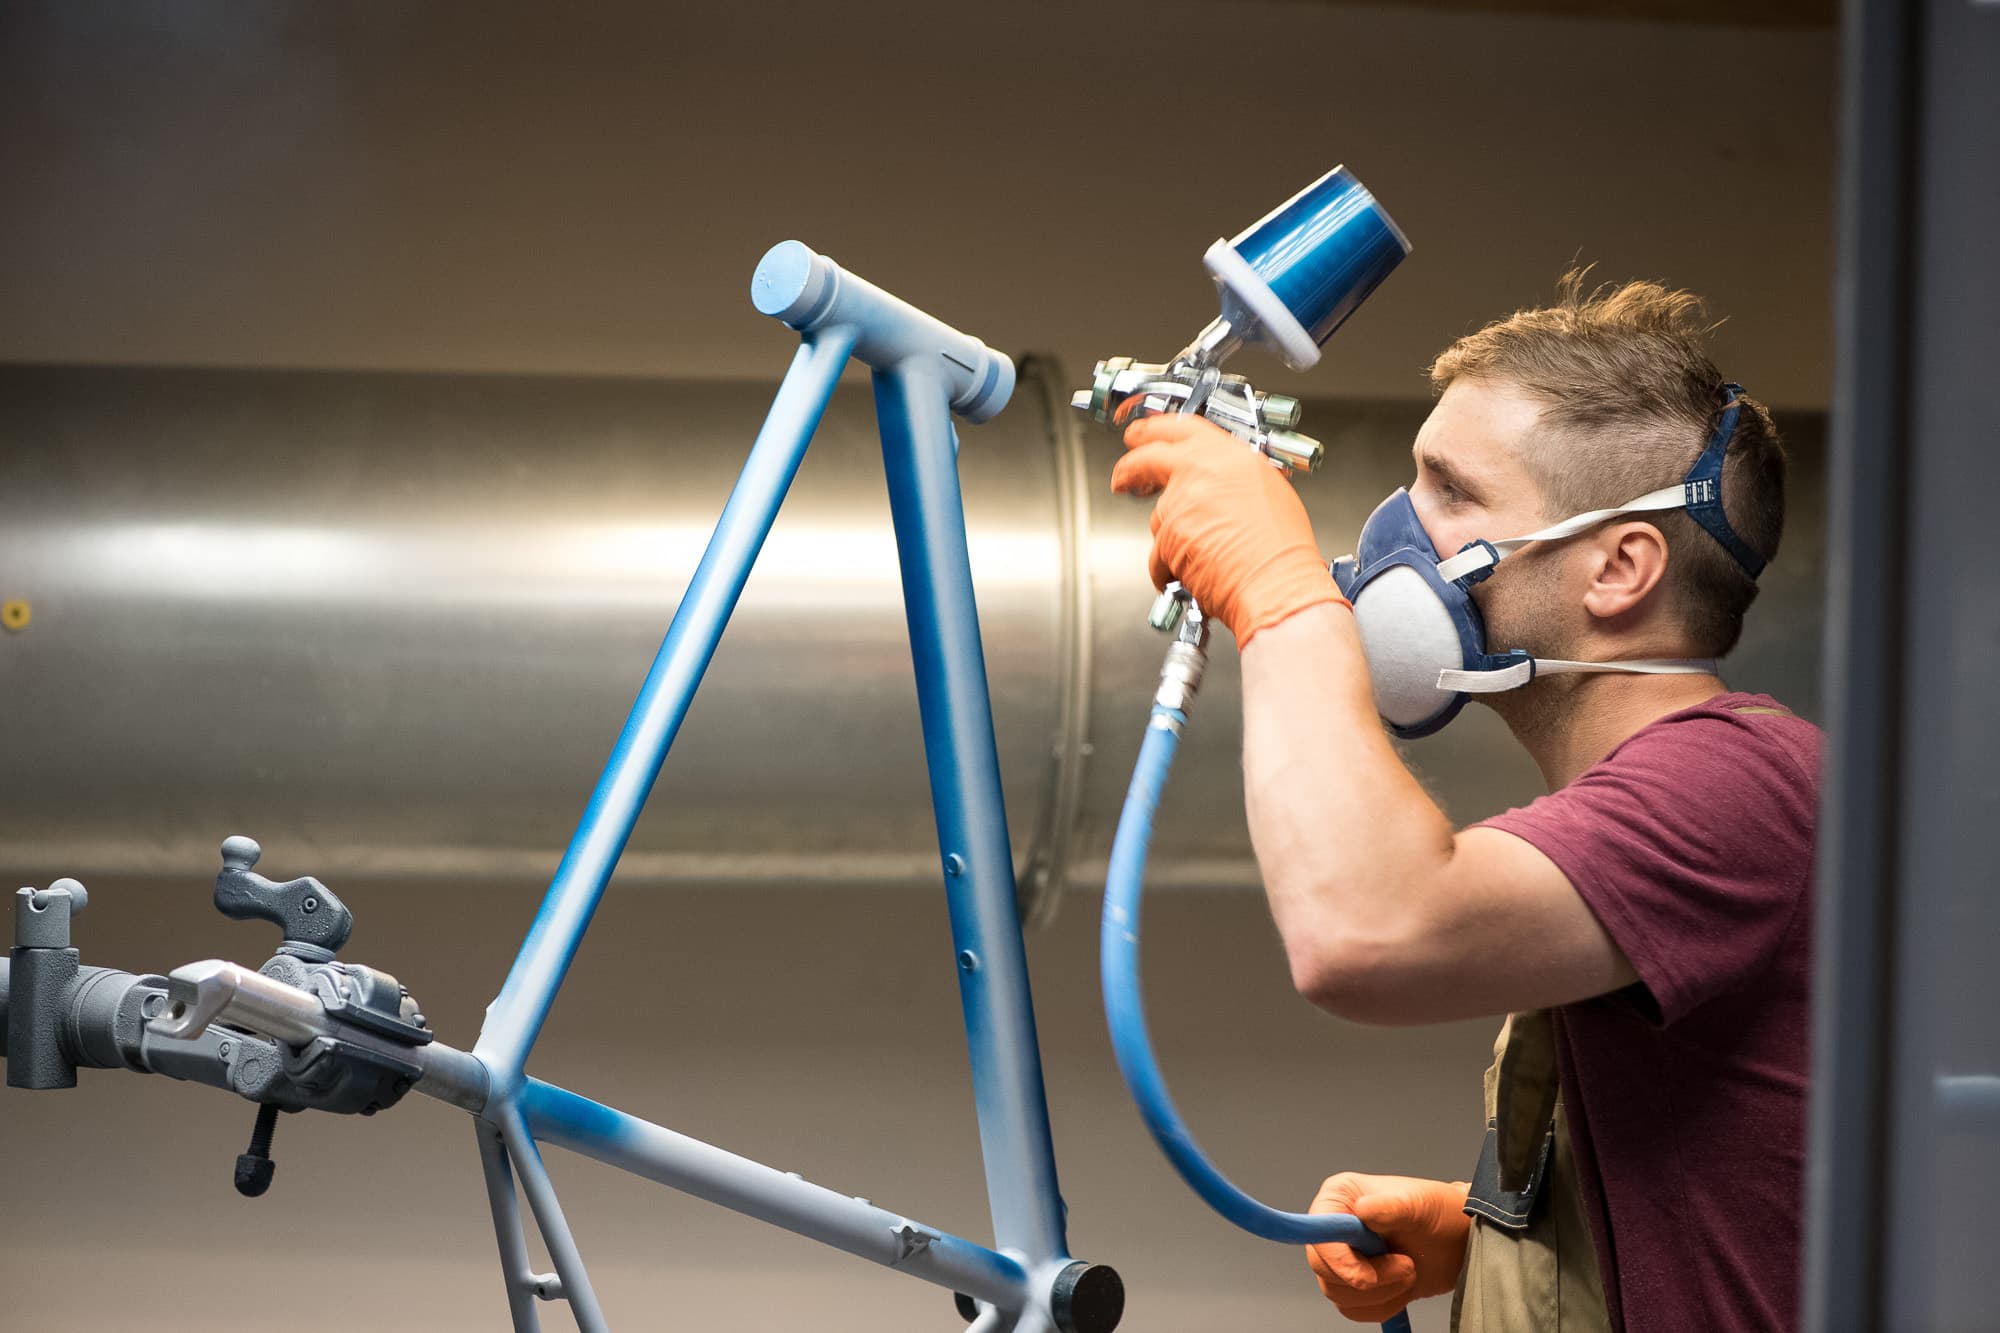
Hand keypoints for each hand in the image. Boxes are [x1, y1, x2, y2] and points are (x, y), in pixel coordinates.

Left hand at [1108, 414, 1344, 645]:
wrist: (1276, 583)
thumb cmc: (1282, 548)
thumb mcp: (1268, 489)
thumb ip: (1233, 477)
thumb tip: (1218, 483)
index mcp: (1228, 454)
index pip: (1178, 427)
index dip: (1152, 430)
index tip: (1139, 436)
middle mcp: (1199, 472)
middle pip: (1147, 459)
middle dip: (1129, 469)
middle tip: (1123, 478)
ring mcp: (1179, 504)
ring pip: (1159, 516)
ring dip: (1172, 534)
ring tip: (1204, 554)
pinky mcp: (1166, 538)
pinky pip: (1158, 554)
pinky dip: (1169, 567)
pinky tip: (1194, 573)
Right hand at [1304, 1172, 1471, 1322]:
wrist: (1458, 1241)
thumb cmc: (1440, 1213)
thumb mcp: (1419, 1205)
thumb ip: (1389, 1207)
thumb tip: (1363, 1210)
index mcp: (1339, 1198)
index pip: (1318, 1233)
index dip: (1337, 1259)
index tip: (1365, 1276)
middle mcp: (1334, 1228)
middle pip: (1324, 1269)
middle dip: (1369, 1278)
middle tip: (1405, 1266)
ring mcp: (1343, 1257)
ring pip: (1338, 1293)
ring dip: (1381, 1293)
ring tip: (1409, 1271)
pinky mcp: (1354, 1283)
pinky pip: (1353, 1309)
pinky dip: (1383, 1306)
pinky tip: (1403, 1287)